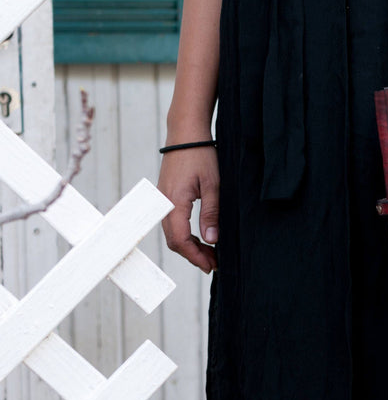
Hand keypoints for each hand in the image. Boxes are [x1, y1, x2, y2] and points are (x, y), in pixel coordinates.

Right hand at [158, 146, 219, 272]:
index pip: (181, 240)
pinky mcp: (165, 197)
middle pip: (174, 241)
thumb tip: (212, 240)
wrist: (186, 134)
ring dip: (189, 245)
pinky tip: (200, 237)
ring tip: (209, 253)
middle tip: (214, 263)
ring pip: (172, 233)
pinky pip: (172, 222)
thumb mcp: (213, 185)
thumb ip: (211, 213)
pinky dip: (185, 234)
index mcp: (173, 203)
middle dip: (193, 255)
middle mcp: (163, 204)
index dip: (196, 256)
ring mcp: (161, 201)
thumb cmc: (201, 155)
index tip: (211, 265)